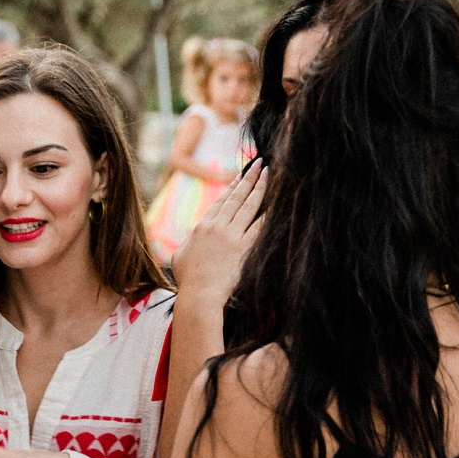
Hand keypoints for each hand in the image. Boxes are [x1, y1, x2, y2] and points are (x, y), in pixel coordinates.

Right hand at [172, 158, 266, 305]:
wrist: (199, 294)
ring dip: (260, 188)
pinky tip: (277, 203)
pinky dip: (268, 213)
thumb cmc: (188, 279)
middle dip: (249, 178)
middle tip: (259, 163)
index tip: (242, 174)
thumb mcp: (181, 255)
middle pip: (236, 197)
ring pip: (249, 206)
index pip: (221, 200)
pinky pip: (259, 227)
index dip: (233, 185)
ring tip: (268, 174)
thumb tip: (194, 237)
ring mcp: (231, 236)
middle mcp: (217, 226)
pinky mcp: (243, 248)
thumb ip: (189, 241)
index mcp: (202, 226)